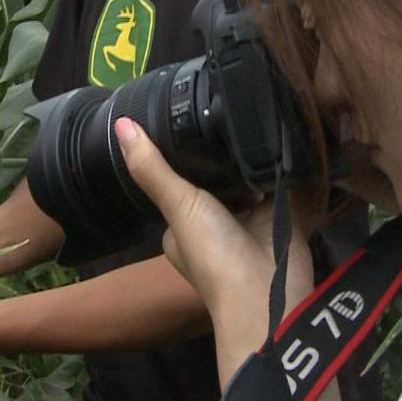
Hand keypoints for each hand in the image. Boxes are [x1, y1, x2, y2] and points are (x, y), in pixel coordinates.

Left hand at [115, 118, 313, 386]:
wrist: (267, 294)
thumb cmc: (212, 254)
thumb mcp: (178, 206)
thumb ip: (152, 167)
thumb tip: (120, 123)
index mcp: (182, 224)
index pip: (179, 181)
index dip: (183, 155)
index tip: (187, 116)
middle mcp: (214, 222)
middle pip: (216, 180)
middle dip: (220, 155)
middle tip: (224, 107)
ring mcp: (249, 221)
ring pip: (247, 179)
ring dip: (250, 157)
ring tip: (250, 111)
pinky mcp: (281, 218)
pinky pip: (279, 184)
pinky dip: (279, 165)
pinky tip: (279, 133)